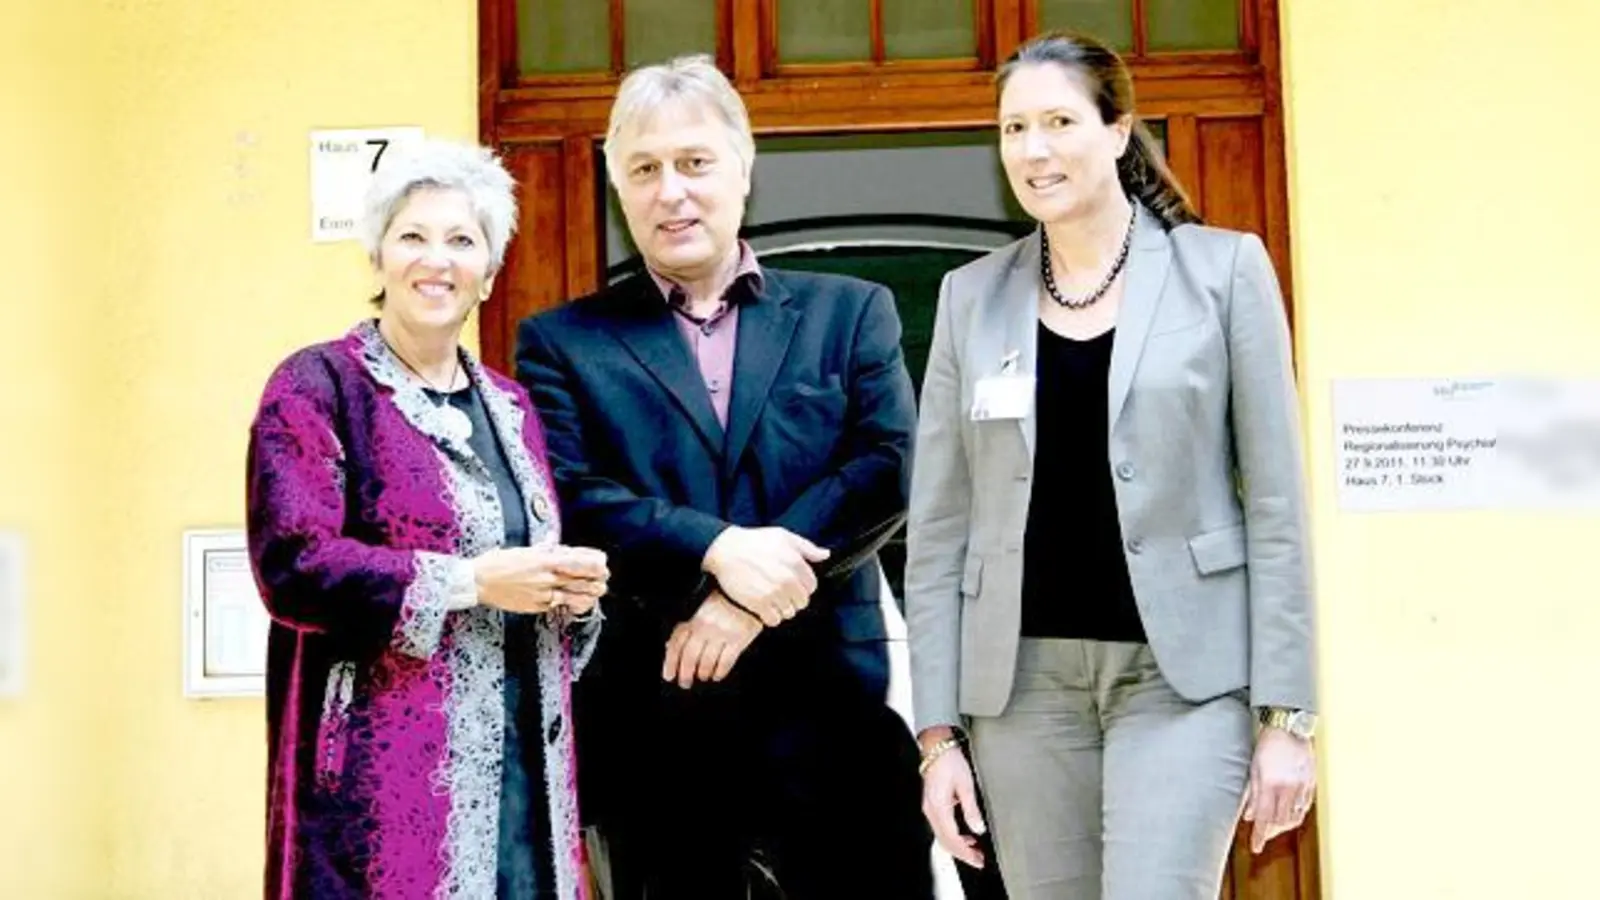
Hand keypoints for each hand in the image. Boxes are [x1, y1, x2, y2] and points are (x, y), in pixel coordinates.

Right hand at [471, 545, 608, 614]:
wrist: (478, 581)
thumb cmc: (498, 563)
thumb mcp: (523, 550)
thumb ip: (543, 548)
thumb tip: (553, 541)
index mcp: (545, 558)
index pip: (579, 560)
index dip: (594, 562)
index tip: (603, 562)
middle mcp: (547, 575)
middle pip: (582, 578)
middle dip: (597, 579)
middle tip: (604, 578)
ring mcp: (543, 592)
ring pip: (575, 595)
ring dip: (589, 593)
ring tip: (597, 591)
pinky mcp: (537, 605)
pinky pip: (559, 605)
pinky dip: (570, 603)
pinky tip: (578, 603)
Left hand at [661, 591, 761, 688]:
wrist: (752, 589)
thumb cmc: (725, 594)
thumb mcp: (700, 601)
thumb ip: (686, 621)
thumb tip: (670, 644)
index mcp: (694, 614)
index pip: (676, 643)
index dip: (670, 662)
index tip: (669, 674)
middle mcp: (706, 625)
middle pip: (690, 655)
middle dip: (685, 673)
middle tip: (684, 682)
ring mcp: (723, 633)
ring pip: (707, 660)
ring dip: (702, 673)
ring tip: (701, 677)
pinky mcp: (739, 638)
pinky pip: (726, 660)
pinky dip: (720, 671)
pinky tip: (717, 675)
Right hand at [701, 527, 829, 626]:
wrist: (725, 549)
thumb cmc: (753, 541)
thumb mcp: (782, 536)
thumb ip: (806, 547)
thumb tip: (825, 554)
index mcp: (796, 562)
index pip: (811, 587)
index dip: (802, 587)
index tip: (792, 584)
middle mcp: (787, 579)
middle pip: (802, 602)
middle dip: (793, 599)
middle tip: (780, 593)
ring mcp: (773, 593)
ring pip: (789, 613)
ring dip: (781, 609)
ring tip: (770, 599)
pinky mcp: (759, 604)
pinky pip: (774, 620)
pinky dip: (770, 617)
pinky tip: (763, 607)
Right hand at [918, 727, 985, 868]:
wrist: (936, 747)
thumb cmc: (950, 761)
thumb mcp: (966, 784)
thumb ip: (971, 809)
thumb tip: (978, 829)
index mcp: (939, 807)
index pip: (952, 838)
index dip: (966, 852)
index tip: (978, 859)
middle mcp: (930, 810)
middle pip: (945, 841)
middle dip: (962, 854)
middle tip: (979, 860)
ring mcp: (929, 808)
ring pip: (942, 836)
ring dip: (958, 846)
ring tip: (975, 850)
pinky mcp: (931, 805)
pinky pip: (941, 827)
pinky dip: (953, 836)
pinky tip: (965, 835)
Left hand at [1241, 727, 1315, 853]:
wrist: (1289, 727)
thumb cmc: (1268, 744)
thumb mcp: (1253, 767)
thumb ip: (1251, 793)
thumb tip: (1247, 815)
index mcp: (1270, 783)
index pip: (1263, 817)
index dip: (1259, 835)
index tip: (1255, 847)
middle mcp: (1287, 787)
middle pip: (1280, 821)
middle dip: (1270, 833)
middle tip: (1262, 837)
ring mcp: (1302, 786)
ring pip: (1294, 816)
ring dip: (1283, 827)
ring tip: (1274, 829)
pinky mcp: (1311, 783)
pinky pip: (1305, 807)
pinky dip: (1296, 815)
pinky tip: (1289, 817)